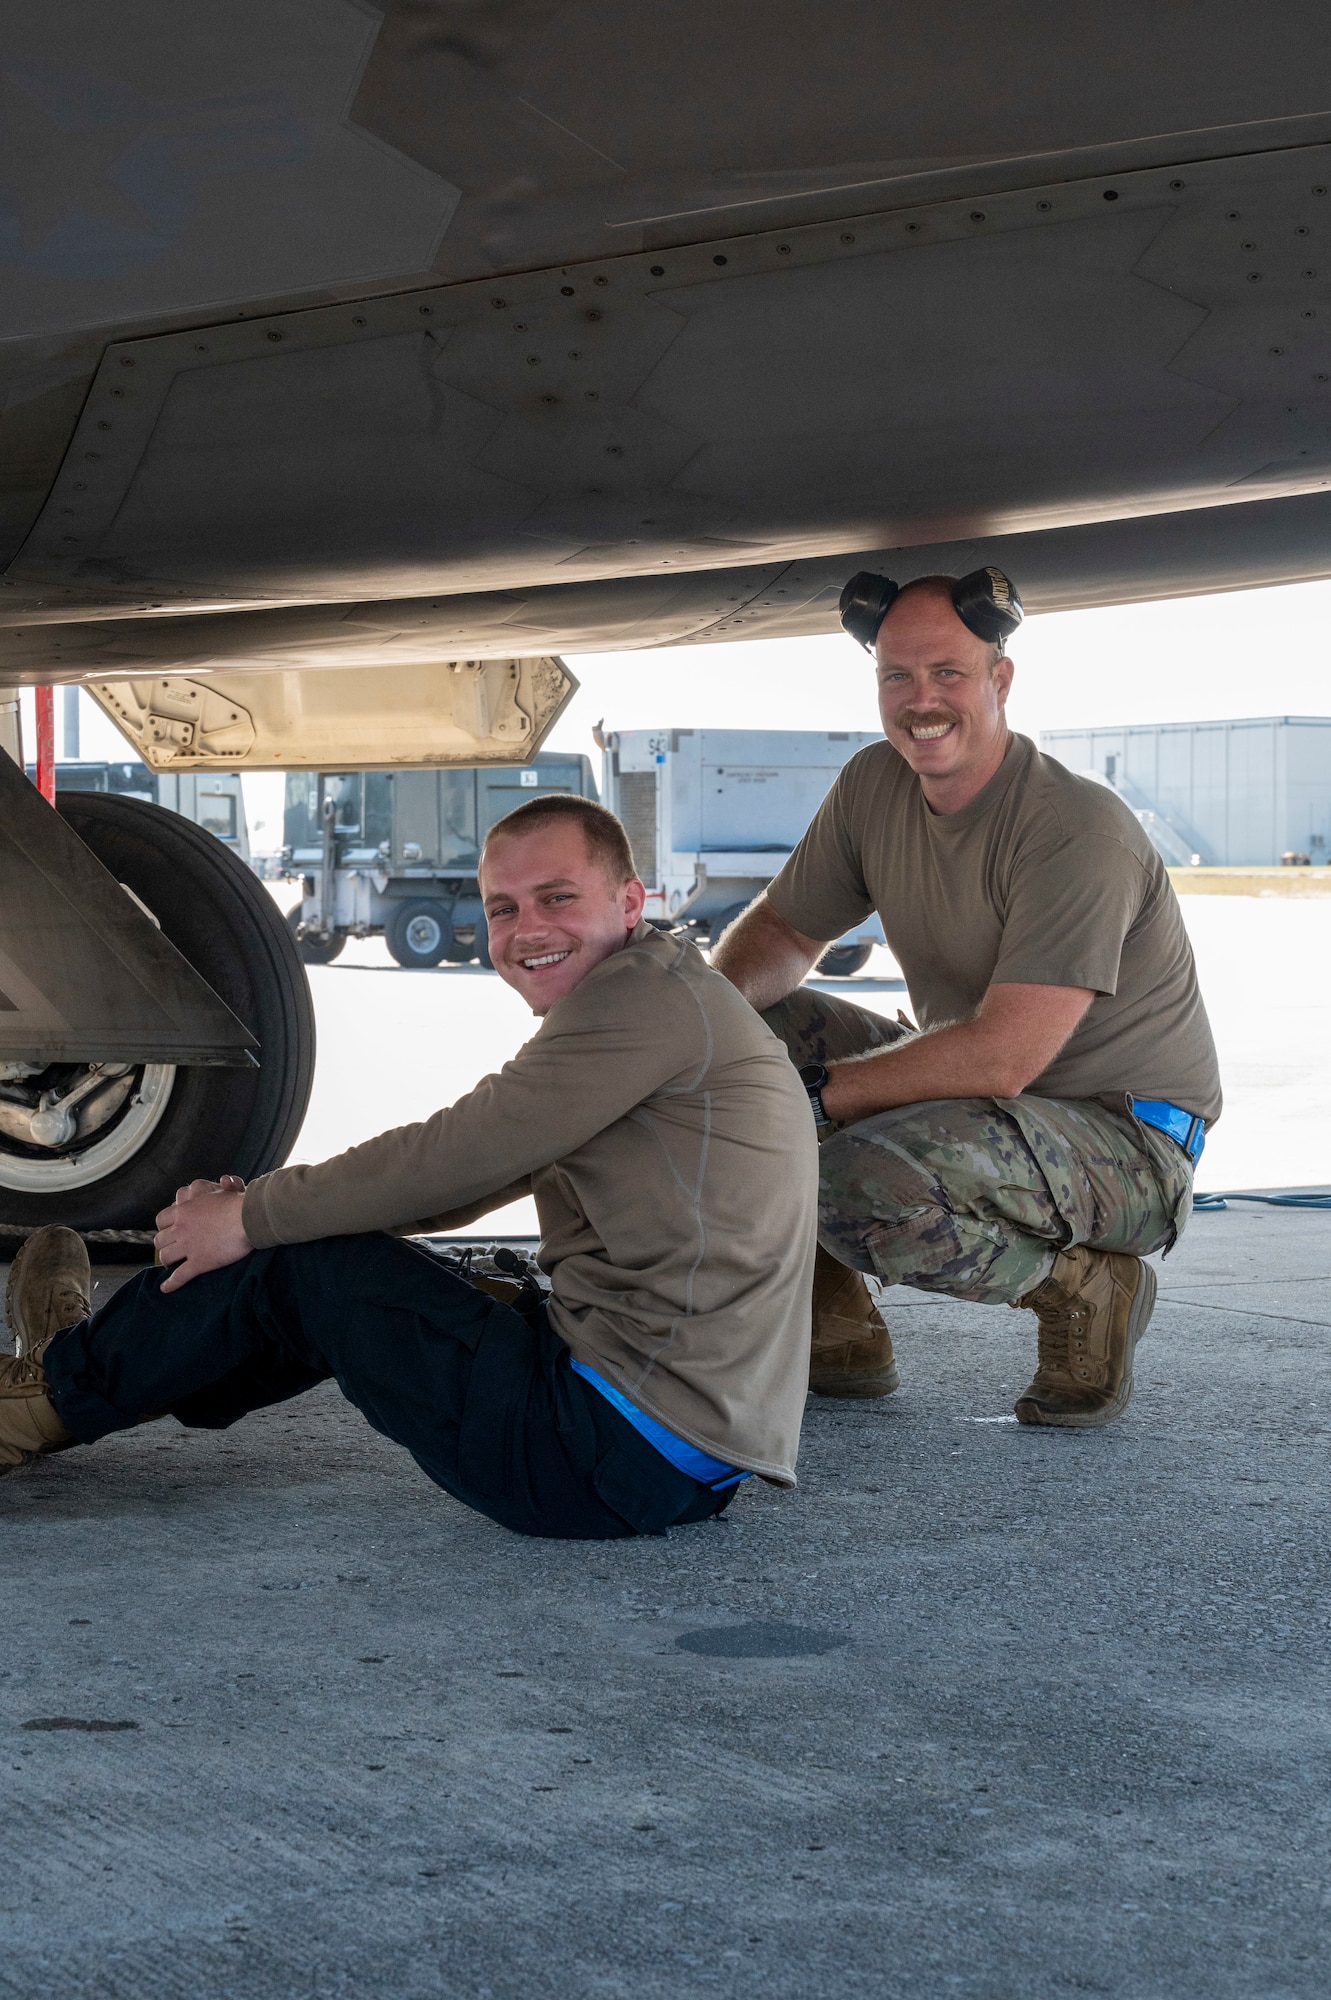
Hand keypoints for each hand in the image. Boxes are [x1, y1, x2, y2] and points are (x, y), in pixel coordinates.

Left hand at [154, 1177, 251, 1292]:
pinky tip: (166, 1288)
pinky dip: (171, 1283)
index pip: (161, 1219)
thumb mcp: (224, 1192)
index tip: (168, 1230)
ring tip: (171, 1264)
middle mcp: (181, 1228)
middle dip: (163, 1244)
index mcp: (184, 1210)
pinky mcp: (199, 1262)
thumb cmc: (238, 1203)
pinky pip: (179, 1276)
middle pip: (160, 1240)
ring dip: (167, 1261)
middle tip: (170, 1247)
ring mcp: (188, 1246)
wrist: (248, 1219)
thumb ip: (220, 1187)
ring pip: (166, 1257)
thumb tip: (226, 1180)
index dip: (163, 1227)